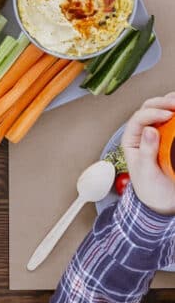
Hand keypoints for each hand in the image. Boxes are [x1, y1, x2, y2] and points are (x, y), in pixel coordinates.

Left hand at [122, 93, 174, 216]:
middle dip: (162, 102)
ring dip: (169, 102)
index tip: (168, 114)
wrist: (161, 199)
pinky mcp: (167, 135)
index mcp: (131, 139)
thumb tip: (149, 130)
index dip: (152, 113)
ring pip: (160, 110)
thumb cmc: (150, 187)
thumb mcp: (146, 172)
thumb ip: (146, 152)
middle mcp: (141, 132)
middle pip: (148, 108)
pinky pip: (171, 120)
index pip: (139, 118)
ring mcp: (155, 131)